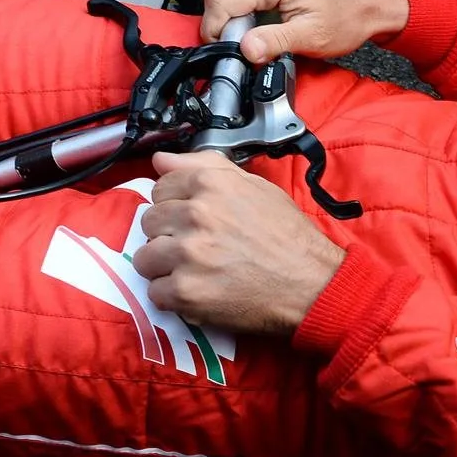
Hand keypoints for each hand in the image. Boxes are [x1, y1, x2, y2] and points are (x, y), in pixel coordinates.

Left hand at [132, 150, 343, 335]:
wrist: (312, 283)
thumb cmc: (288, 237)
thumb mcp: (256, 187)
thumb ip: (205, 167)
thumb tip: (162, 160)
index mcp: (211, 184)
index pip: (160, 189)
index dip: (175, 205)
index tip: (192, 220)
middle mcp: (196, 215)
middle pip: (148, 222)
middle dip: (167, 235)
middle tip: (197, 247)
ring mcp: (188, 254)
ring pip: (144, 258)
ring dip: (165, 267)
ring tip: (195, 271)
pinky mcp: (186, 291)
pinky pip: (155, 292)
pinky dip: (173, 296)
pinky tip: (199, 290)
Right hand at [201, 0, 410, 65]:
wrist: (370, 5)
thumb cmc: (347, 20)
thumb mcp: (312, 38)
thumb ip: (275, 42)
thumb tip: (245, 49)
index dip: (215, 26)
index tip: (224, 46)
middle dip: (215, 14)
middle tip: (232, 37)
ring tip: (239, 23)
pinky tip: (247, 9)